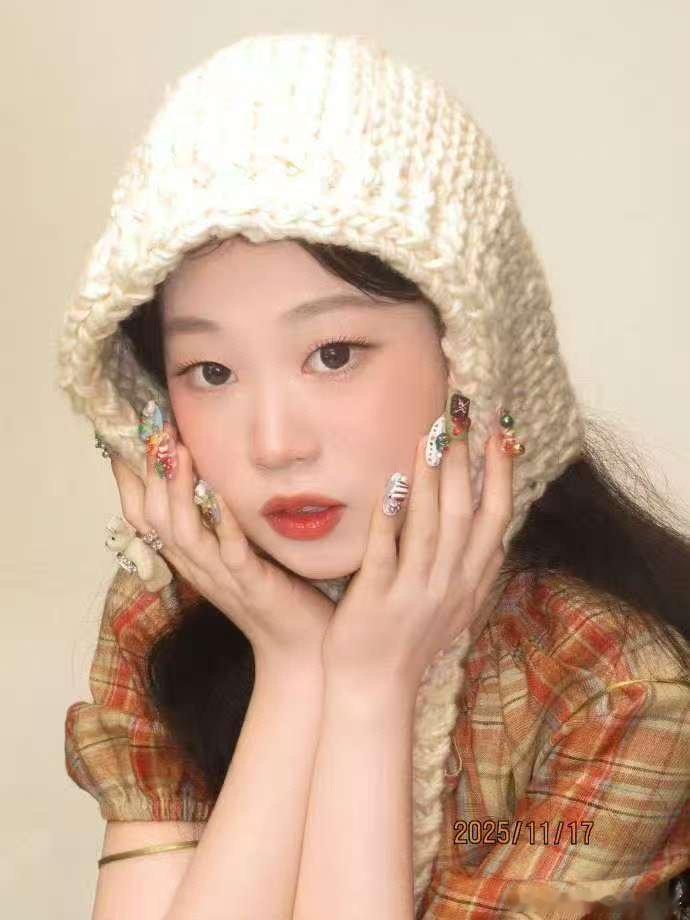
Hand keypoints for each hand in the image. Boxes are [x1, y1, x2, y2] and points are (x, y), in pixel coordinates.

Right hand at [110, 423, 334, 664]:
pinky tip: (221, 495)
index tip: (123, 440)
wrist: (301, 648)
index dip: (130, 480)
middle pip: (154, 520)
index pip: (144, 517)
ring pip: (183, 534)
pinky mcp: (252, 584)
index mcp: (190, 558)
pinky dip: (223, 524)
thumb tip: (210, 478)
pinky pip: (231, 553)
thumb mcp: (236, 554)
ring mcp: (222, 577)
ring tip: (178, 452)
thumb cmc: (273, 596)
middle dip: (151, 473)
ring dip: (177, 491)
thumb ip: (218, 522)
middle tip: (155, 431)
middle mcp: (197, 566)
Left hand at [321, 426, 513, 696]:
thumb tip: (499, 529)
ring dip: (432, 481)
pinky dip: (389, 520)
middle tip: (460, 418)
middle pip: (464, 515)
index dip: (501, 476)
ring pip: (430, 528)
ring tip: (431, 438)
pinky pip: (385, 554)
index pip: (495, 520)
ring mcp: (413, 592)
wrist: (375, 689)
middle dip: (465, 463)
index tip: (501, 435)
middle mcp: (448, 584)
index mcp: (469, 581)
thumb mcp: (458, 608)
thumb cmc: (412, 642)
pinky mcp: (376, 599)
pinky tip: (390, 486)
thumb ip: (478, 569)